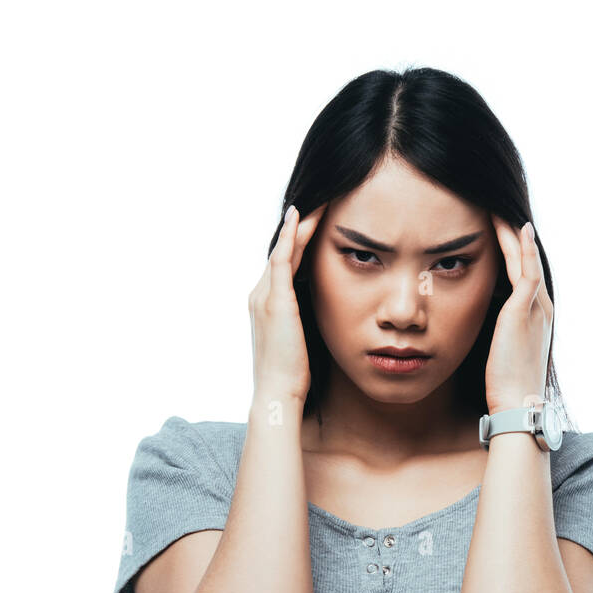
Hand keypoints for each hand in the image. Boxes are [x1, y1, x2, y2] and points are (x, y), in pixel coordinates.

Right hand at [248, 203, 324, 402]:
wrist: (279, 393)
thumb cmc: (295, 374)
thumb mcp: (304, 339)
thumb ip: (310, 319)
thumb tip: (332, 309)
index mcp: (267, 303)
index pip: (284, 262)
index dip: (299, 240)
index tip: (318, 220)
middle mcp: (260, 294)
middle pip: (281, 249)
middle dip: (299, 225)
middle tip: (320, 199)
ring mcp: (265, 296)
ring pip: (282, 248)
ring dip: (299, 223)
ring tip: (318, 200)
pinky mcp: (276, 301)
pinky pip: (282, 259)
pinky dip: (291, 236)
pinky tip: (301, 217)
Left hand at [484, 216, 552, 414]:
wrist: (518, 406)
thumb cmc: (505, 388)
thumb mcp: (500, 353)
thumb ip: (495, 333)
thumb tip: (474, 321)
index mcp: (537, 319)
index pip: (525, 275)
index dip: (514, 252)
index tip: (497, 233)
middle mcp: (542, 309)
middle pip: (529, 262)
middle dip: (514, 237)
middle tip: (496, 209)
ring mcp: (536, 308)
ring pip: (527, 260)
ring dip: (513, 234)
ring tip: (497, 209)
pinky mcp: (524, 311)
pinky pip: (527, 270)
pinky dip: (523, 247)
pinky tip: (514, 227)